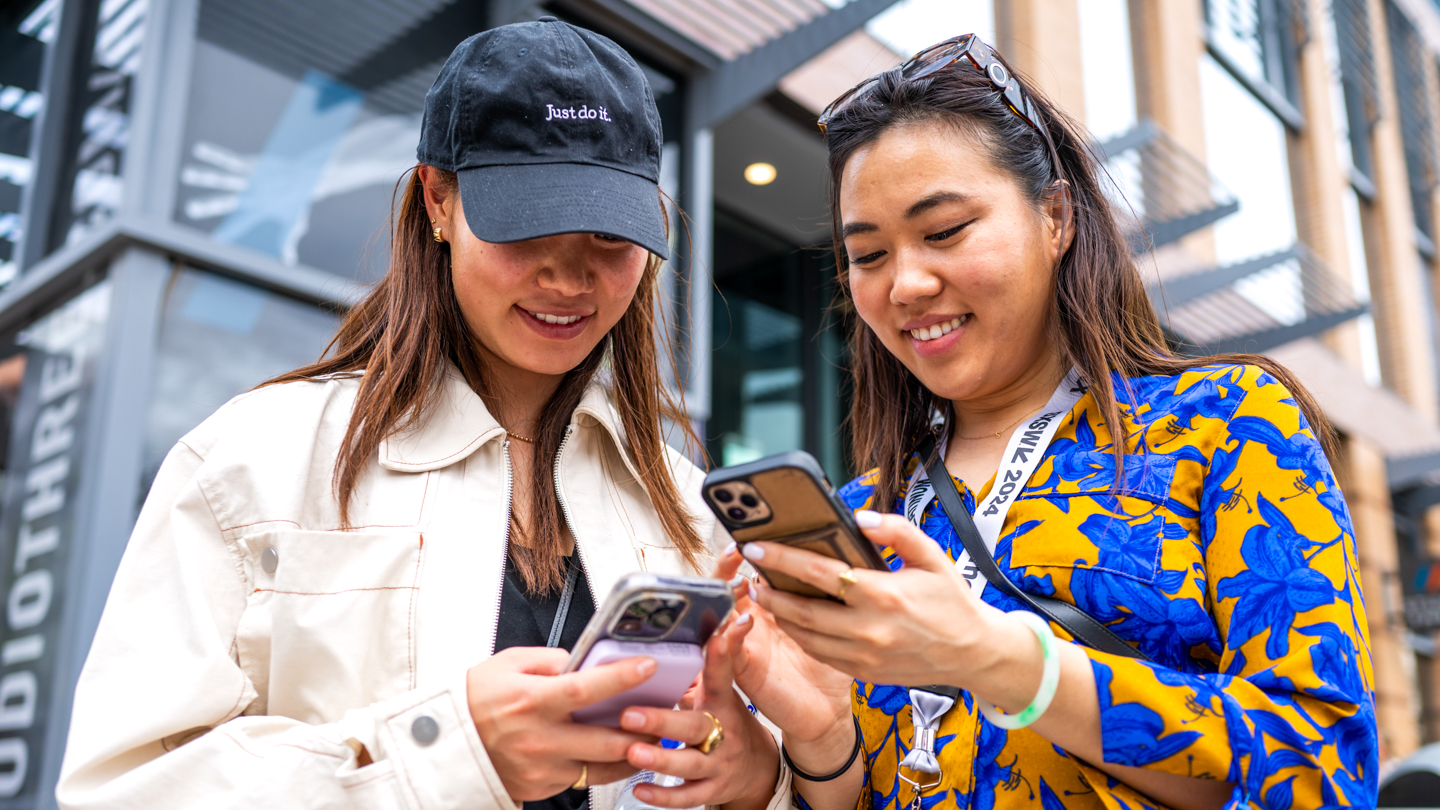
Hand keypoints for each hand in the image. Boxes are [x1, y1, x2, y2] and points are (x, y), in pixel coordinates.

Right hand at [466, 647, 657, 800]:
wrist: (447, 744)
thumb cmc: (476, 698)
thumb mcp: (508, 664)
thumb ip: (551, 660)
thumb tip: (586, 660)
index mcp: (531, 701)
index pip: (585, 689)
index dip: (620, 678)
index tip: (649, 666)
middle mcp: (539, 738)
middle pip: (606, 739)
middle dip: (643, 728)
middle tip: (667, 710)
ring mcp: (542, 768)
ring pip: (603, 766)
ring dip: (634, 751)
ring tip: (654, 733)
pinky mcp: (542, 787)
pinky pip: (584, 778)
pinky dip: (606, 765)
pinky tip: (620, 751)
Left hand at [617, 610, 779, 809]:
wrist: (757, 768)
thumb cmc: (729, 724)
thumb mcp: (722, 694)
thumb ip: (708, 667)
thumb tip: (699, 628)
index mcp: (722, 704)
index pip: (722, 678)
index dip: (721, 658)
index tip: (718, 637)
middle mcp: (723, 734)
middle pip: (696, 727)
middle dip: (662, 721)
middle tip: (629, 714)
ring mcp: (718, 764)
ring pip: (691, 764)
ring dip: (660, 759)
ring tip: (633, 752)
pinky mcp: (712, 790)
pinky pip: (688, 797)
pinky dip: (663, 796)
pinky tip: (640, 790)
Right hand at [712, 547, 853, 745]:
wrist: (827, 709)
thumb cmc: (829, 663)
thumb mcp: (829, 620)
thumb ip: (824, 591)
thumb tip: (834, 552)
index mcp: (768, 607)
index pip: (747, 572)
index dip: (743, 554)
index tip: (751, 535)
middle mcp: (749, 623)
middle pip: (722, 590)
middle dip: (724, 569)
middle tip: (736, 553)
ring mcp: (742, 647)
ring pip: (716, 618)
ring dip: (720, 600)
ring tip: (734, 584)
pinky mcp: (742, 673)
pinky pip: (724, 655)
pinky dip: (727, 639)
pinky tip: (738, 624)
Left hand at [744, 512, 1041, 711]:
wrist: (974, 653)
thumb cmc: (952, 601)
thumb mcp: (932, 556)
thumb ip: (897, 531)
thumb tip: (861, 517)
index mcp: (883, 594)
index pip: (820, 572)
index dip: (782, 559)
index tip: (756, 547)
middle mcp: (870, 628)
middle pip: (803, 610)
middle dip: (769, 591)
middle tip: (749, 574)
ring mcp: (865, 655)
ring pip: (807, 637)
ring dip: (781, 616)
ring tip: (764, 595)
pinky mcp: (864, 672)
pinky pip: (821, 654)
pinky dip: (801, 637)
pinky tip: (792, 619)